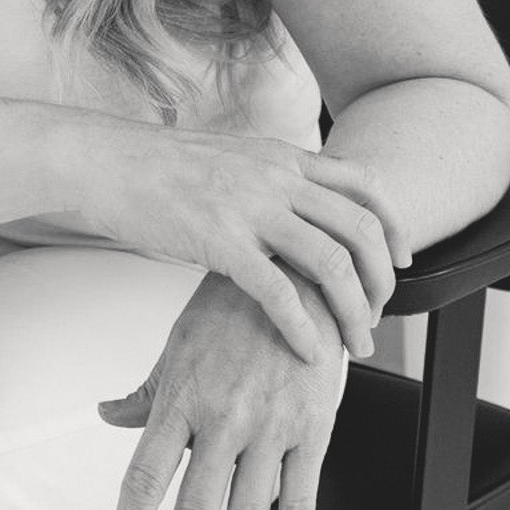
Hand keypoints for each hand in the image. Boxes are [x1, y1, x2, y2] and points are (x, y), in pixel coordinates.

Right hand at [86, 126, 408, 363]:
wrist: (106, 160)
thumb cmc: (158, 166)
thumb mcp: (231, 156)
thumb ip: (269, 176)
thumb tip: (295, 202)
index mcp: (282, 157)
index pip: (365, 184)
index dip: (394, 225)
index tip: (402, 260)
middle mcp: (276, 177)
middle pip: (360, 228)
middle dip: (383, 280)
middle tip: (379, 316)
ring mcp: (250, 207)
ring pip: (332, 263)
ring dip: (353, 311)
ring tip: (356, 343)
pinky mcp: (220, 241)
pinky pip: (280, 292)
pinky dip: (304, 328)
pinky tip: (308, 352)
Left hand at [97, 270, 344, 509]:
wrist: (295, 272)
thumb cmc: (231, 307)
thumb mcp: (178, 345)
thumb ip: (146, 392)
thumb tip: (107, 414)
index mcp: (180, 399)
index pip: (143, 479)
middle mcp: (222, 417)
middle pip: (196, 509)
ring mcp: (269, 425)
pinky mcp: (312, 427)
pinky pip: (300, 495)